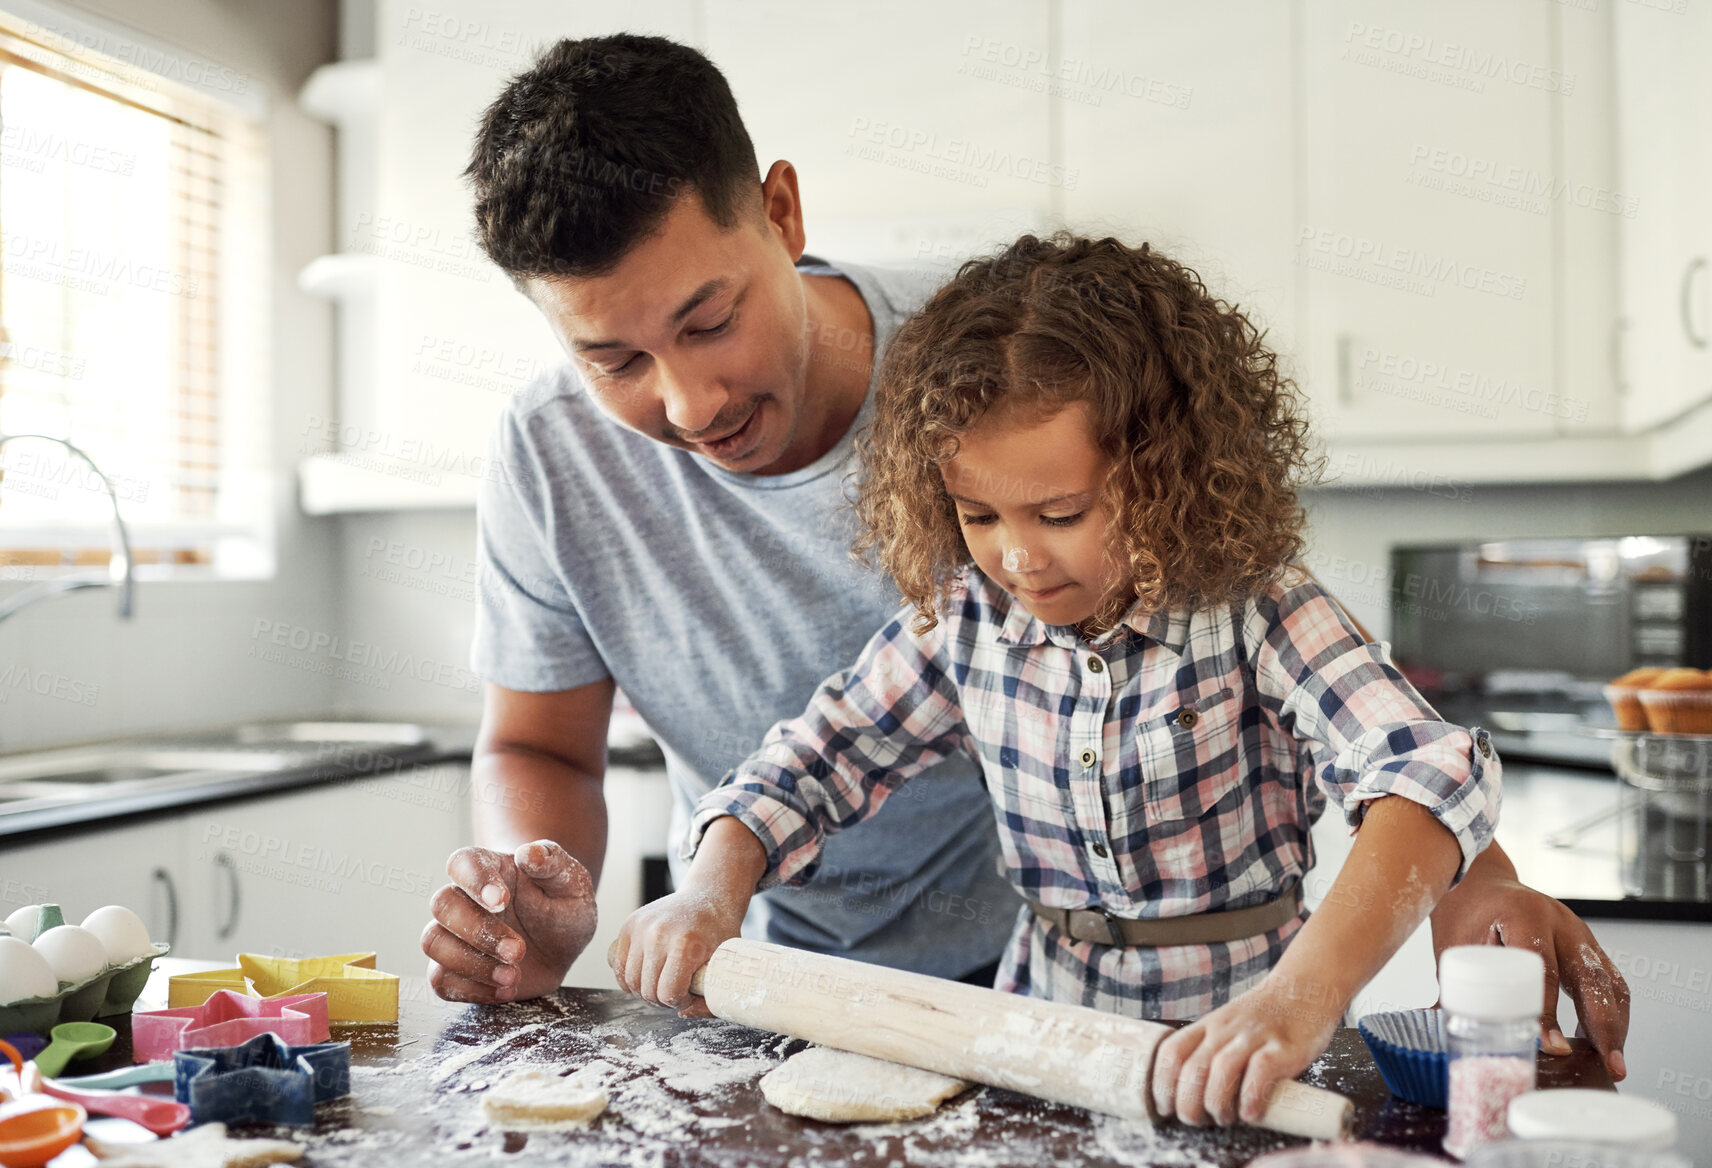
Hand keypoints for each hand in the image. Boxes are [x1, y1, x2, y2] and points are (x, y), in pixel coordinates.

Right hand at [422, 840, 597, 1002]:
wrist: (562, 946)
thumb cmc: (563, 907)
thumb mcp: (571, 882)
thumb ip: (552, 862)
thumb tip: (528, 853)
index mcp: (491, 869)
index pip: (463, 862)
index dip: (475, 881)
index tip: (502, 901)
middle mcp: (465, 899)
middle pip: (443, 905)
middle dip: (479, 931)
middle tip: (518, 951)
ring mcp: (456, 935)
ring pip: (434, 942)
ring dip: (471, 964)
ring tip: (513, 976)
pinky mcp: (455, 969)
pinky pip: (440, 980)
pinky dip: (471, 989)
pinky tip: (505, 990)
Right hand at [609, 882, 748, 1016]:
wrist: (708, 895)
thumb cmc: (720, 932)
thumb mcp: (725, 965)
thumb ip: (711, 998)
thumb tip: (682, 1014)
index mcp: (685, 944)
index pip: (668, 993)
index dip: (680, 1001)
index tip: (690, 993)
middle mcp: (658, 934)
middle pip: (648, 991)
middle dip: (663, 999)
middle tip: (677, 989)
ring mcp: (640, 927)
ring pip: (629, 982)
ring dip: (645, 990)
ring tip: (663, 982)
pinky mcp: (628, 924)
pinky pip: (618, 965)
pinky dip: (629, 977)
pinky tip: (647, 974)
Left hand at [1151, 975, 1341, 1127]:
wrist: (1304, 989)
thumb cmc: (1265, 1018)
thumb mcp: (1227, 1027)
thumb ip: (1210, 1053)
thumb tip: (1192, 1097)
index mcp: (1208, 1026)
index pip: (1170, 1053)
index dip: (1161, 1086)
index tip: (1164, 1109)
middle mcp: (1225, 1030)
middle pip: (1192, 1069)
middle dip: (1187, 1105)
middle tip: (1198, 1121)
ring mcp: (1254, 1036)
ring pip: (1220, 1070)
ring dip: (1216, 1104)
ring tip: (1225, 1118)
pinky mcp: (1284, 1047)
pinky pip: (1260, 1071)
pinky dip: (1251, 1097)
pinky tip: (1251, 1114)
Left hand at [1430, 869, 1630, 1081]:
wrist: (1479, 882)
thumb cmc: (1465, 912)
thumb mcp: (1454, 946)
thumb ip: (1455, 990)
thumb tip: (1445, 1032)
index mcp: (1523, 914)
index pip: (1542, 969)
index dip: (1548, 1012)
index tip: (1552, 1046)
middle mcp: (1560, 920)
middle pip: (1590, 977)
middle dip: (1603, 1026)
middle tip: (1609, 1066)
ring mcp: (1578, 931)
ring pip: (1609, 981)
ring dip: (1614, 1025)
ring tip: (1612, 1063)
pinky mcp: (1587, 945)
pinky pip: (1609, 980)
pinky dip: (1612, 1013)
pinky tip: (1602, 1042)